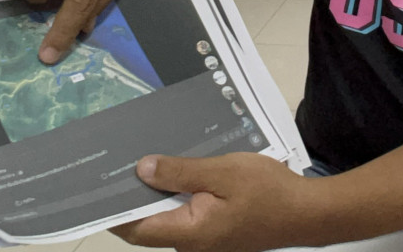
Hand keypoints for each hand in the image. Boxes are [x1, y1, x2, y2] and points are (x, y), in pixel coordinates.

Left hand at [113, 153, 317, 251]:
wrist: (309, 212)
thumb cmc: (268, 192)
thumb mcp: (223, 172)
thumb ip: (181, 173)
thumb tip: (141, 170)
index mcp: (188, 233)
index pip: (135, 228)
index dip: (110, 210)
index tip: (92, 186)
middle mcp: (191, 243)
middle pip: (148, 223)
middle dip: (131, 196)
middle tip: (115, 162)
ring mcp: (206, 240)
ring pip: (168, 216)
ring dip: (156, 193)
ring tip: (142, 159)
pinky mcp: (218, 232)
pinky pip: (187, 213)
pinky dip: (177, 195)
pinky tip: (178, 170)